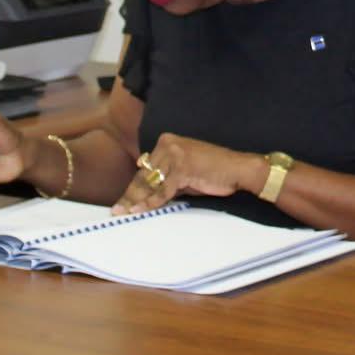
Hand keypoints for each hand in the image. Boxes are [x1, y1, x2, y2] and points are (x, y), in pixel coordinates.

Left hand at [114, 134, 261, 215]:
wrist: (238, 169)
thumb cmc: (213, 171)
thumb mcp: (185, 169)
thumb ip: (166, 174)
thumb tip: (146, 190)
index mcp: (167, 141)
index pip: (145, 167)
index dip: (133, 186)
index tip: (122, 199)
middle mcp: (169, 145)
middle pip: (144, 175)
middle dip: (130, 195)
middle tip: (116, 210)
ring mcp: (175, 155)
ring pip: (150, 183)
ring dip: (136, 200)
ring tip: (124, 212)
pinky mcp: (182, 168)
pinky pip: (163, 190)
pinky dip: (151, 202)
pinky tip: (140, 210)